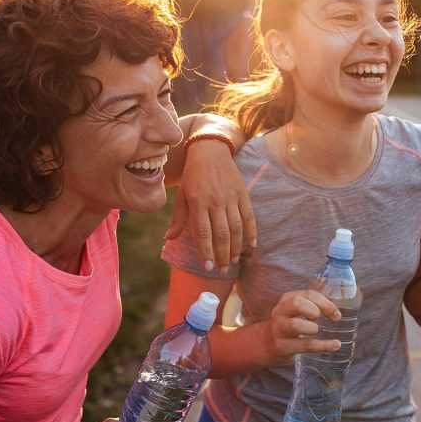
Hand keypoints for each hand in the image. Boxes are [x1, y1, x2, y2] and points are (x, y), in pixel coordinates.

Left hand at [165, 140, 255, 273]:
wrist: (211, 150)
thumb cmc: (193, 175)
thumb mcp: (182, 195)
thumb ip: (179, 219)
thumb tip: (168, 238)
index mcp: (198, 202)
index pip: (204, 232)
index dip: (206, 251)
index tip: (208, 267)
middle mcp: (216, 201)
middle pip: (222, 233)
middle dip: (223, 255)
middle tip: (223, 270)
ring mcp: (231, 198)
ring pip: (237, 228)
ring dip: (237, 248)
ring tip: (234, 262)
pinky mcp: (243, 194)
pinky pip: (249, 217)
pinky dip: (252, 233)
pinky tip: (251, 247)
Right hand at [263, 290, 342, 364]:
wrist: (267, 344)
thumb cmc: (289, 323)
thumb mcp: (296, 310)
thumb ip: (313, 304)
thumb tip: (339, 305)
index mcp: (287, 299)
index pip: (309, 294)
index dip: (326, 303)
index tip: (336, 315)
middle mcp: (280, 312)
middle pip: (297, 303)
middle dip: (314, 310)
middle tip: (319, 319)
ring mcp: (279, 330)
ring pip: (295, 325)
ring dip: (312, 328)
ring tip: (317, 331)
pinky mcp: (283, 347)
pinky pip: (305, 346)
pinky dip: (323, 346)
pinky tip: (335, 345)